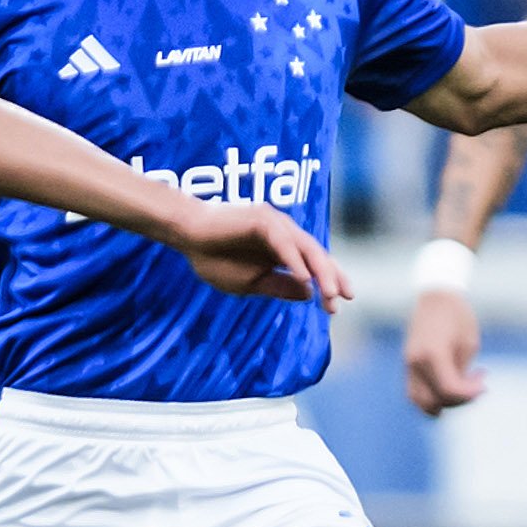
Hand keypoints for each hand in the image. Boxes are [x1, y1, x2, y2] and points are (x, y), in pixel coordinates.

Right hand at [171, 202, 351, 309]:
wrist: (187, 237)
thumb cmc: (215, 258)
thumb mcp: (252, 283)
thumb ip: (280, 286)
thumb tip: (309, 293)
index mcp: (284, 249)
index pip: (314, 265)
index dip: (328, 283)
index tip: (336, 307)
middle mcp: (285, 233)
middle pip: (317, 255)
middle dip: (331, 278)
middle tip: (339, 301)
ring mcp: (276, 224)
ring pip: (305, 248)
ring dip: (319, 271)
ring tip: (329, 293)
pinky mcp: (262, 219)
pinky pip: (283, 242)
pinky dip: (294, 259)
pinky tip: (303, 278)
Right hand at [402, 286, 484, 413]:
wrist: (437, 297)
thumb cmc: (457, 317)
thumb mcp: (468, 345)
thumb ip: (461, 373)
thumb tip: (460, 394)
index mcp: (433, 353)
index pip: (449, 389)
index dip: (469, 394)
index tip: (484, 384)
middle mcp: (416, 361)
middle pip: (433, 400)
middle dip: (458, 400)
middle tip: (474, 383)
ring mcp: (408, 364)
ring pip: (419, 401)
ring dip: (441, 403)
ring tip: (461, 388)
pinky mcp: (408, 365)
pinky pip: (414, 392)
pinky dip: (431, 396)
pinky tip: (449, 386)